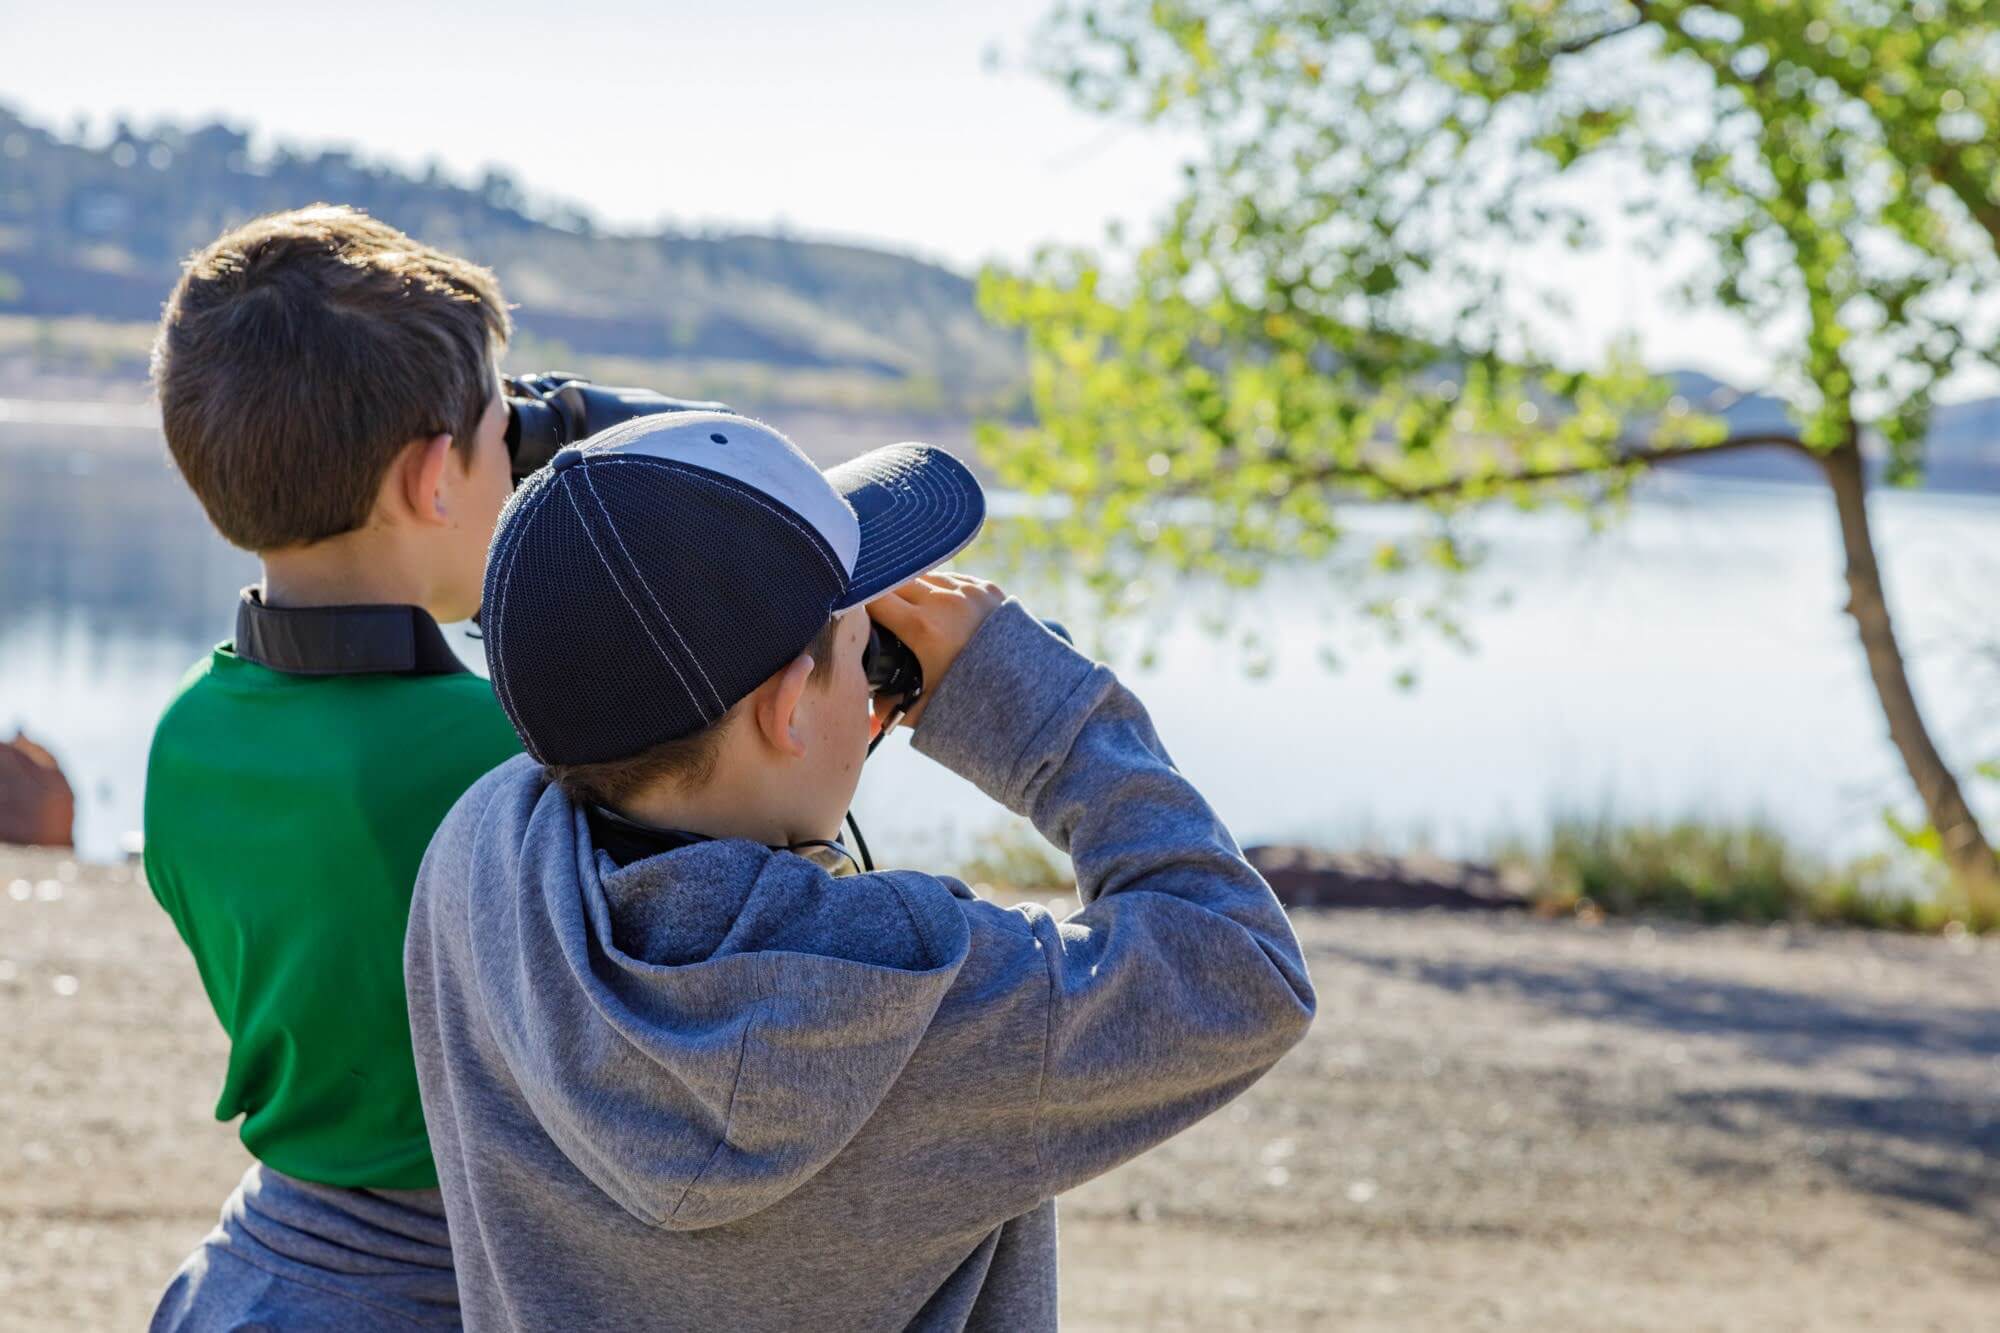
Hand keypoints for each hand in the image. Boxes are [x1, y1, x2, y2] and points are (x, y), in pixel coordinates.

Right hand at [865, 572, 1006, 731]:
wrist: (1035, 695)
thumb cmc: (976, 704)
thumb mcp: (925, 710)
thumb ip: (889, 707)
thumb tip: (869, 704)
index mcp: (923, 627)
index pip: (873, 599)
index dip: (858, 605)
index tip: (851, 614)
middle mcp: (944, 601)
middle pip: (895, 582)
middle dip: (882, 595)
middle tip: (875, 614)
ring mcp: (968, 590)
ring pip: (923, 576)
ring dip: (910, 589)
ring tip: (905, 610)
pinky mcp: (988, 588)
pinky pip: (951, 579)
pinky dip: (938, 589)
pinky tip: (936, 607)